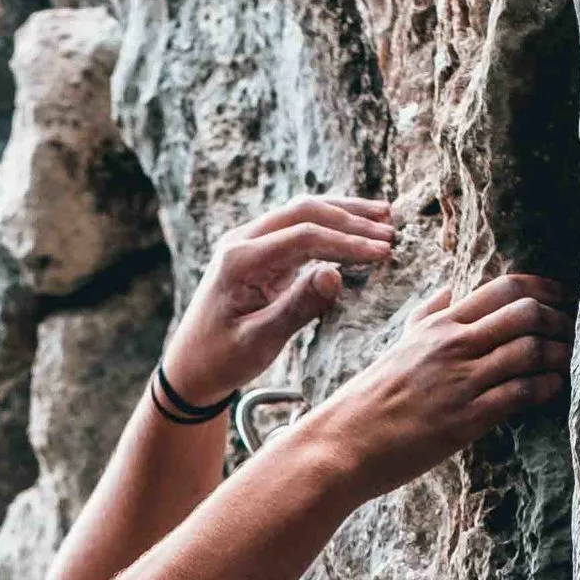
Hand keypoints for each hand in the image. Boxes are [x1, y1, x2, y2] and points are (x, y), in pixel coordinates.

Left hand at [159, 194, 398, 407]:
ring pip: (302, 214)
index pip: (302, 235)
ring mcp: (250, 243)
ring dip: (343, 215)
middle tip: (389, 233)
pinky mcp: (261, 253)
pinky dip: (330, 229)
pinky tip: (358, 232)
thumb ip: (297, 308)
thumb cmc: (221, 360)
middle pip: (304, 211)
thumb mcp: (259, 342)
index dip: (346, 241)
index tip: (381, 253)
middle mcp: (243, 241)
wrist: (190, 369)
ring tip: (384, 218)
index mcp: (239, 260)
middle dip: (350, 219)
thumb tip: (335, 274)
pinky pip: (299, 230)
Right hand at [313, 275, 572, 491]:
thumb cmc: (372, 398)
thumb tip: (451, 288)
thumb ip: (428, 314)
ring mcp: (460, 381)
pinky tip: (554, 388)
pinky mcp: (465, 419)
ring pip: (529, 351)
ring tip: (570, 361)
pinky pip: (519, 393)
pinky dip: (545, 387)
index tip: (561, 297)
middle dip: (559, 319)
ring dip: (560, 354)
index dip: (544, 288)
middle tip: (574, 331)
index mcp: (440, 324)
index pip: (505, 287)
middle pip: (525, 313)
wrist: (345, 444)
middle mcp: (453, 346)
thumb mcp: (400, 345)